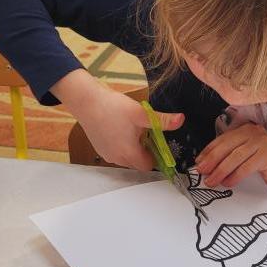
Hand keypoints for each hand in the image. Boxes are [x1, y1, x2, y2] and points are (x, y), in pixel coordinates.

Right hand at [52, 70, 183, 168]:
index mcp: (129, 153)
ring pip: (126, 158)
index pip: (149, 165)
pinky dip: (121, 145)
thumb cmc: (112, 108)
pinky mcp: (99, 148)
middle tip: (146, 134)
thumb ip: (161, 120)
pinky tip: (120, 129)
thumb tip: (181, 120)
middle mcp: (117, 158)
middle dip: (144, 152)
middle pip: (138, 163)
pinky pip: (116, 152)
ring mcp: (107, 154)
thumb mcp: (141, 113)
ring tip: (133, 130)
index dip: (155, 155)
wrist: (86, 101)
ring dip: (132, 148)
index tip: (157, 141)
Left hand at [196, 123, 266, 188]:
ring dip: (221, 170)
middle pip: (227, 146)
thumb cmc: (263, 165)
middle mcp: (253, 132)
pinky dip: (236, 175)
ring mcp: (262, 141)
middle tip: (202, 173)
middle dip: (212, 161)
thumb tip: (205, 165)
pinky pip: (247, 165)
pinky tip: (229, 183)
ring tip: (212, 182)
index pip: (222, 139)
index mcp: (244, 130)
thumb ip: (228, 156)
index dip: (208, 151)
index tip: (198, 163)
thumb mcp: (243, 157)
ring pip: (235, 156)